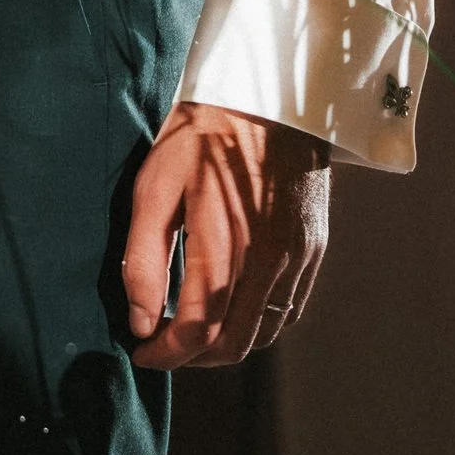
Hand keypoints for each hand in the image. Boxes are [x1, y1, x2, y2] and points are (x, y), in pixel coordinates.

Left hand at [122, 101, 332, 369]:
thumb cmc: (201, 137)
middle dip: (192, 358)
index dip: (167, 354)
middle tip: (162, 346)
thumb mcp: (154, 188)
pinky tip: (232, 311)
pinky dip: (258, 325)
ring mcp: (298, 256)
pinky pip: (288, 310)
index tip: (142, 351)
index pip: (198, 330)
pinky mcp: (313, 248)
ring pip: (264, 333)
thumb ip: (143, 261)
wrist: (267, 97)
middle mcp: (269, 259)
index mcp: (225, 244)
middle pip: (233, 343)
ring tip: (192, 332)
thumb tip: (140, 323)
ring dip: (226, 346)